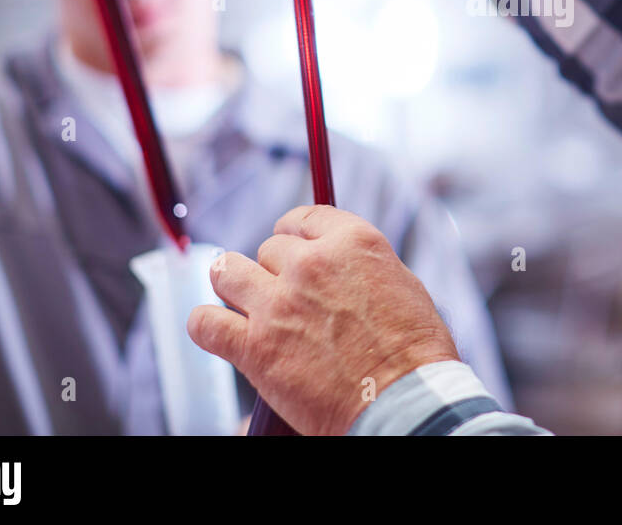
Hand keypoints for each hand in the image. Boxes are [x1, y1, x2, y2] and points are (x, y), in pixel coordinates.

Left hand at [188, 205, 459, 435]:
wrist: (406, 402)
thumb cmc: (415, 352)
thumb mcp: (402, 284)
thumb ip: (361, 266)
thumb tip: (341, 266)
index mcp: (352, 242)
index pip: (303, 218)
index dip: (292, 233)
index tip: (289, 245)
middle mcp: (311, 264)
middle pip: (269, 248)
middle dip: (274, 270)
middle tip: (284, 294)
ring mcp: (279, 304)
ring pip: (227, 271)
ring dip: (231, 282)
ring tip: (236, 296)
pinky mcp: (255, 346)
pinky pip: (205, 323)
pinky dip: (205, 326)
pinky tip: (214, 330)